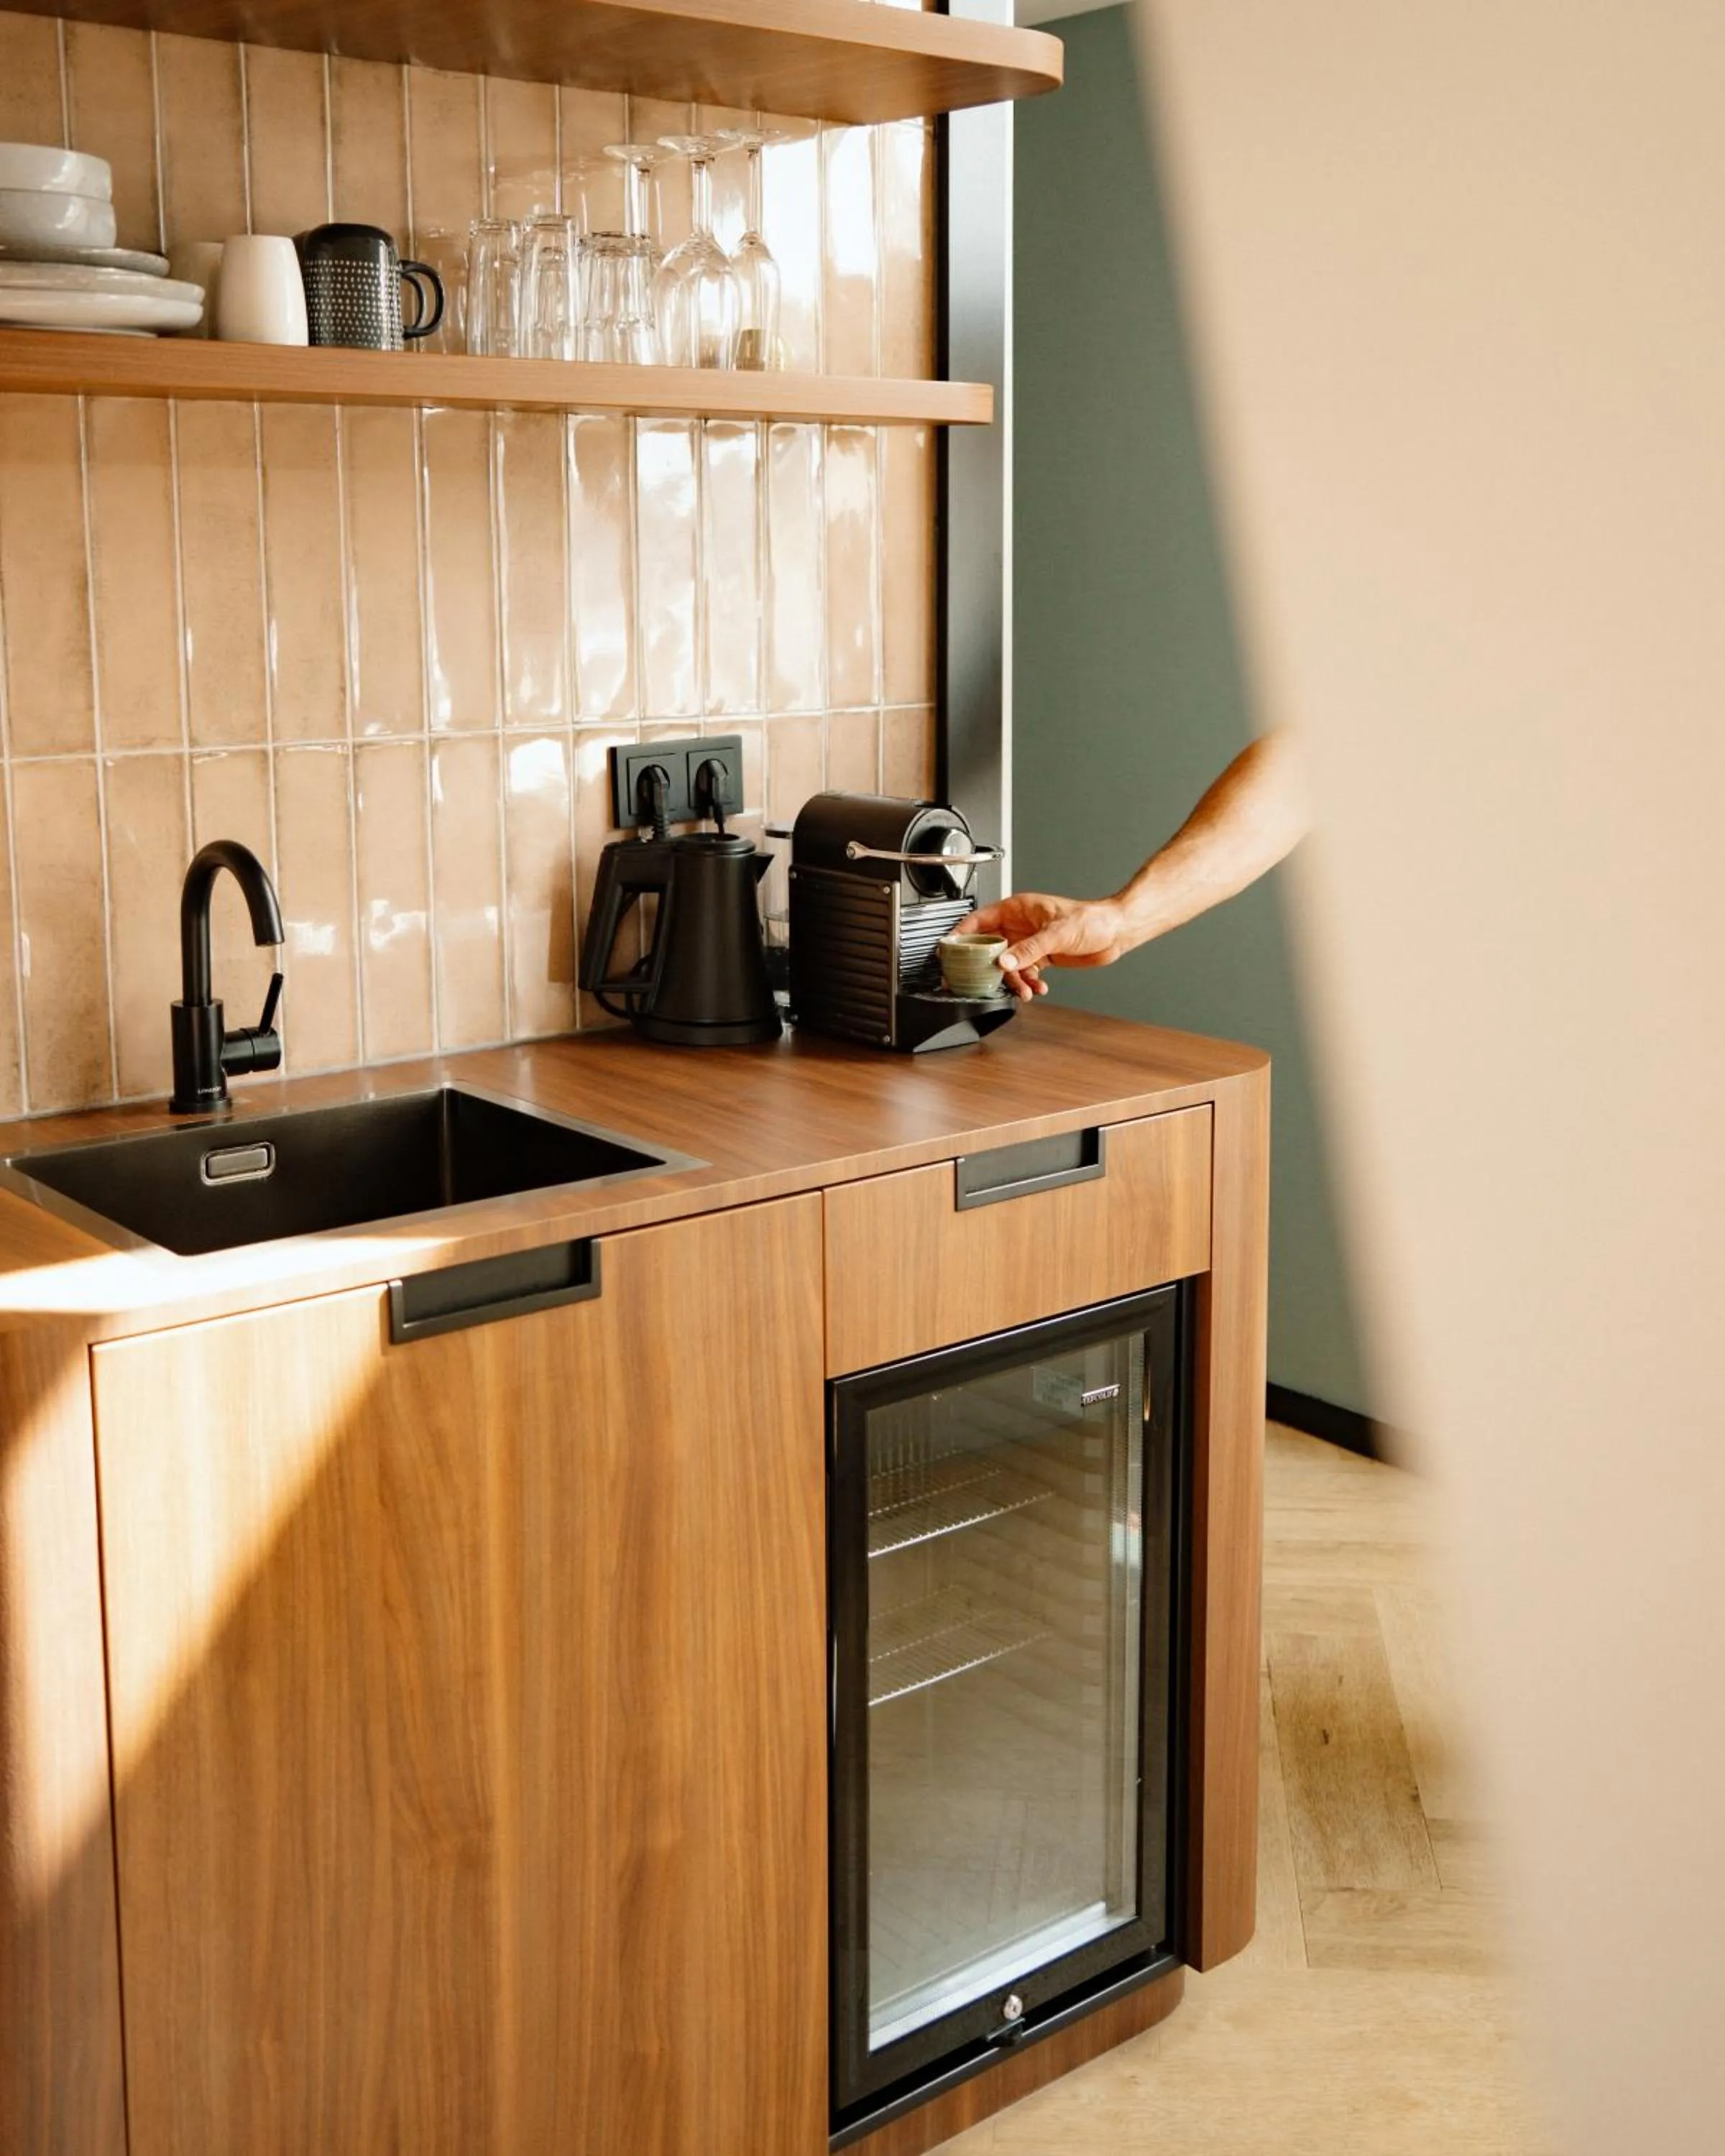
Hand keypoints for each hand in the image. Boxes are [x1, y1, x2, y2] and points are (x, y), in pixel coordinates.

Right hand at [955, 893, 1131, 1000]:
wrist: (1115, 932)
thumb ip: (1029, 949)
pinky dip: (1028, 983)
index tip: (949, 949)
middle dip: (986, 966)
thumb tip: (1004, 962)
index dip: (961, 934)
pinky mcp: (1040, 957)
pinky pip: (1024, 973)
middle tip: (975, 982)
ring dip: (1013, 980)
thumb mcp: (1056, 933)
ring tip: (1024, 991)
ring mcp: (1028, 942)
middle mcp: (1019, 925)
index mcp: (1016, 909)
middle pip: (989, 946)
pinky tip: (1037, 988)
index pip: (979, 920)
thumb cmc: (1091, 919)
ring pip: (1007, 964)